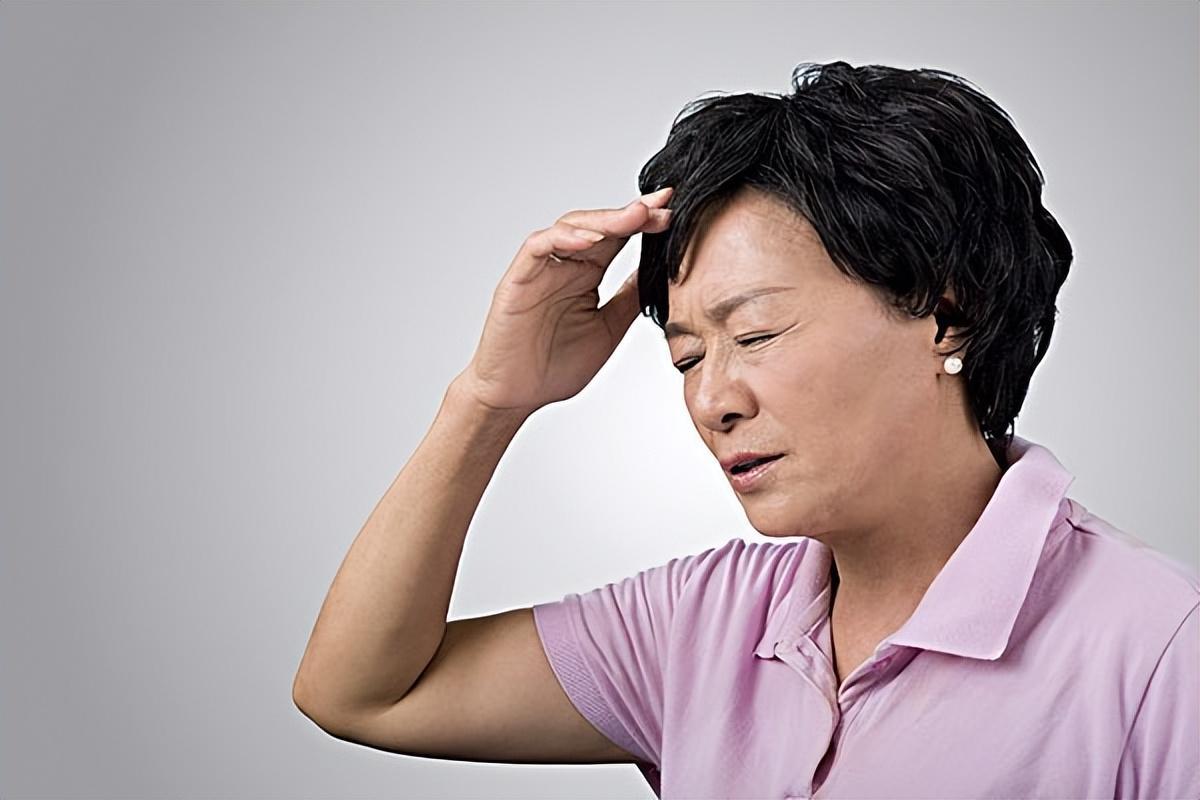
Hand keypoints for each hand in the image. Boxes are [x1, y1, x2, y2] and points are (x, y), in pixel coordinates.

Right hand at [454, 187, 673, 415]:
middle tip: (663, 206)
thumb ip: (630, 298)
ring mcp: (541, 270)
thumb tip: (661, 272)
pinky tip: (591, 240)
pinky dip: (564, 238)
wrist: (516, 397)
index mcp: (587, 275)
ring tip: (635, 216)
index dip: (645, 222)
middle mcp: (565, 265)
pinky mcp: (519, 278)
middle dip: (632, 213)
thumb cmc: (555, 366)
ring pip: (571, 227)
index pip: (619, 237)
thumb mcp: (610, 328)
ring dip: (604, 220)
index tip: (674, 213)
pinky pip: (538, 247)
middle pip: (599, 224)